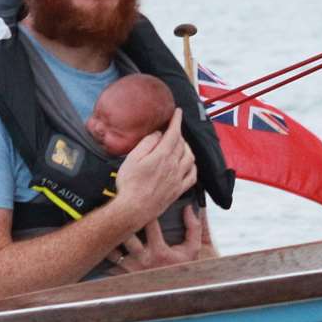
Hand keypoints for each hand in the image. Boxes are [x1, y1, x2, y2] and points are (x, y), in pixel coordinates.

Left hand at [108, 205, 204, 273]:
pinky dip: (105, 257)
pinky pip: (109, 267)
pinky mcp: (124, 277)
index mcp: (159, 252)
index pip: (148, 224)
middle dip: (120, 222)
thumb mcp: (193, 248)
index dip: (143, 209)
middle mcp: (143, 260)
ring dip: (109, 240)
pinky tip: (103, 246)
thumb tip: (188, 207)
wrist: (178, 292)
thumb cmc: (184, 268)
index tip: (140, 200)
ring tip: (106, 227)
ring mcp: (132, 270)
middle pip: (124, 236)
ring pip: (112, 252)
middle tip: (117, 208)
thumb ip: (193, 227)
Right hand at [109, 109, 196, 228]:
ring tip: (179, 145)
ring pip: (190, 157)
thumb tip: (158, 134)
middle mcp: (174, 166)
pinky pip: (192, 175)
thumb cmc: (129, 184)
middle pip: (182, 144)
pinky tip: (188, 164)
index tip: (178, 112)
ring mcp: (178, 179)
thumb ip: (147, 143)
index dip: (177, 120)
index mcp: (162, 156)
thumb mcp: (132, 158)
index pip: (174, 133)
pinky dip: (192, 166)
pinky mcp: (178, 190)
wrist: (133, 209)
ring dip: (186, 148)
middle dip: (178, 133)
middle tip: (171, 130)